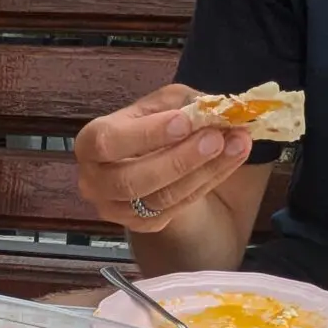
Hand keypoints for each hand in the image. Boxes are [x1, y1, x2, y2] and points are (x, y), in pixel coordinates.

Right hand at [74, 84, 251, 232]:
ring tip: (237, 144)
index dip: (145, 134)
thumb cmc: (158, 124)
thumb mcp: (166, 103)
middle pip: (131, 180)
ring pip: (160, 198)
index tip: (184, 122)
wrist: (161, 156)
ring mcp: (117, 209)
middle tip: (216, 138)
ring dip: (203, 171)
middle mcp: (95, 182)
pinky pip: (178, 208)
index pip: (108, 142)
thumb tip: (219, 111)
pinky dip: (209, 181)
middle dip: (178, 160)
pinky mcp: (143, 224)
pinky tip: (232, 158)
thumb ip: (186, 105)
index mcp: (90, 143)